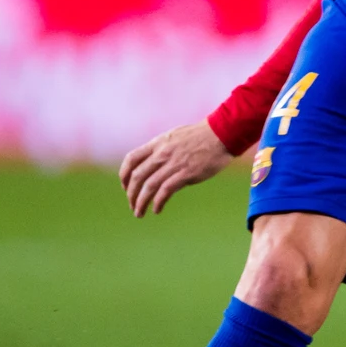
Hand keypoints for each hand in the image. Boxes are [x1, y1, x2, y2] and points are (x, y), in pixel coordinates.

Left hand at [119, 121, 234, 216]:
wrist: (222, 134)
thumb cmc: (202, 136)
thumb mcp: (175, 136)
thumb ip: (163, 149)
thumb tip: (155, 164)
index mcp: (158, 143)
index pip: (131, 159)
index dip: (123, 175)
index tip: (125, 186)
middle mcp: (162, 154)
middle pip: (137, 177)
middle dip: (131, 194)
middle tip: (132, 205)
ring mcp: (173, 164)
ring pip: (148, 187)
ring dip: (141, 202)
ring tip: (139, 213)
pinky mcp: (186, 174)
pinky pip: (165, 191)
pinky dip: (158, 202)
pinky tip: (157, 210)